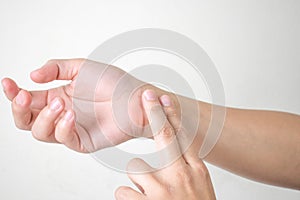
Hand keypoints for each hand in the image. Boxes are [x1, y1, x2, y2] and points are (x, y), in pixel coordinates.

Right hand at [2, 59, 148, 151]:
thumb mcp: (82, 67)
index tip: (7, 82)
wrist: (135, 98)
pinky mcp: (82, 141)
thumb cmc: (114, 83)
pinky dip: (61, 127)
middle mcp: (61, 114)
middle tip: (25, 95)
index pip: (28, 99)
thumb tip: (32, 76)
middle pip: (26, 120)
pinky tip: (70, 114)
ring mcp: (70, 128)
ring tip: (60, 103)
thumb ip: (56, 68)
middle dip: (19, 108)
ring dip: (43, 117)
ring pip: (39, 132)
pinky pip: (62, 139)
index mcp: (58, 96)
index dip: (13, 92)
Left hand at [115, 90, 215, 199]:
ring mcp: (162, 191)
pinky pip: (123, 191)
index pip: (184, 137)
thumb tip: (173, 151)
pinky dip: (129, 197)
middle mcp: (180, 176)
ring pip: (135, 168)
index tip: (164, 98)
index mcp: (195, 172)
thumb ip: (187, 167)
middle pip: (165, 137)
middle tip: (147, 95)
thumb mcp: (200, 186)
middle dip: (154, 114)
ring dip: (138, 180)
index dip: (173, 114)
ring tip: (149, 194)